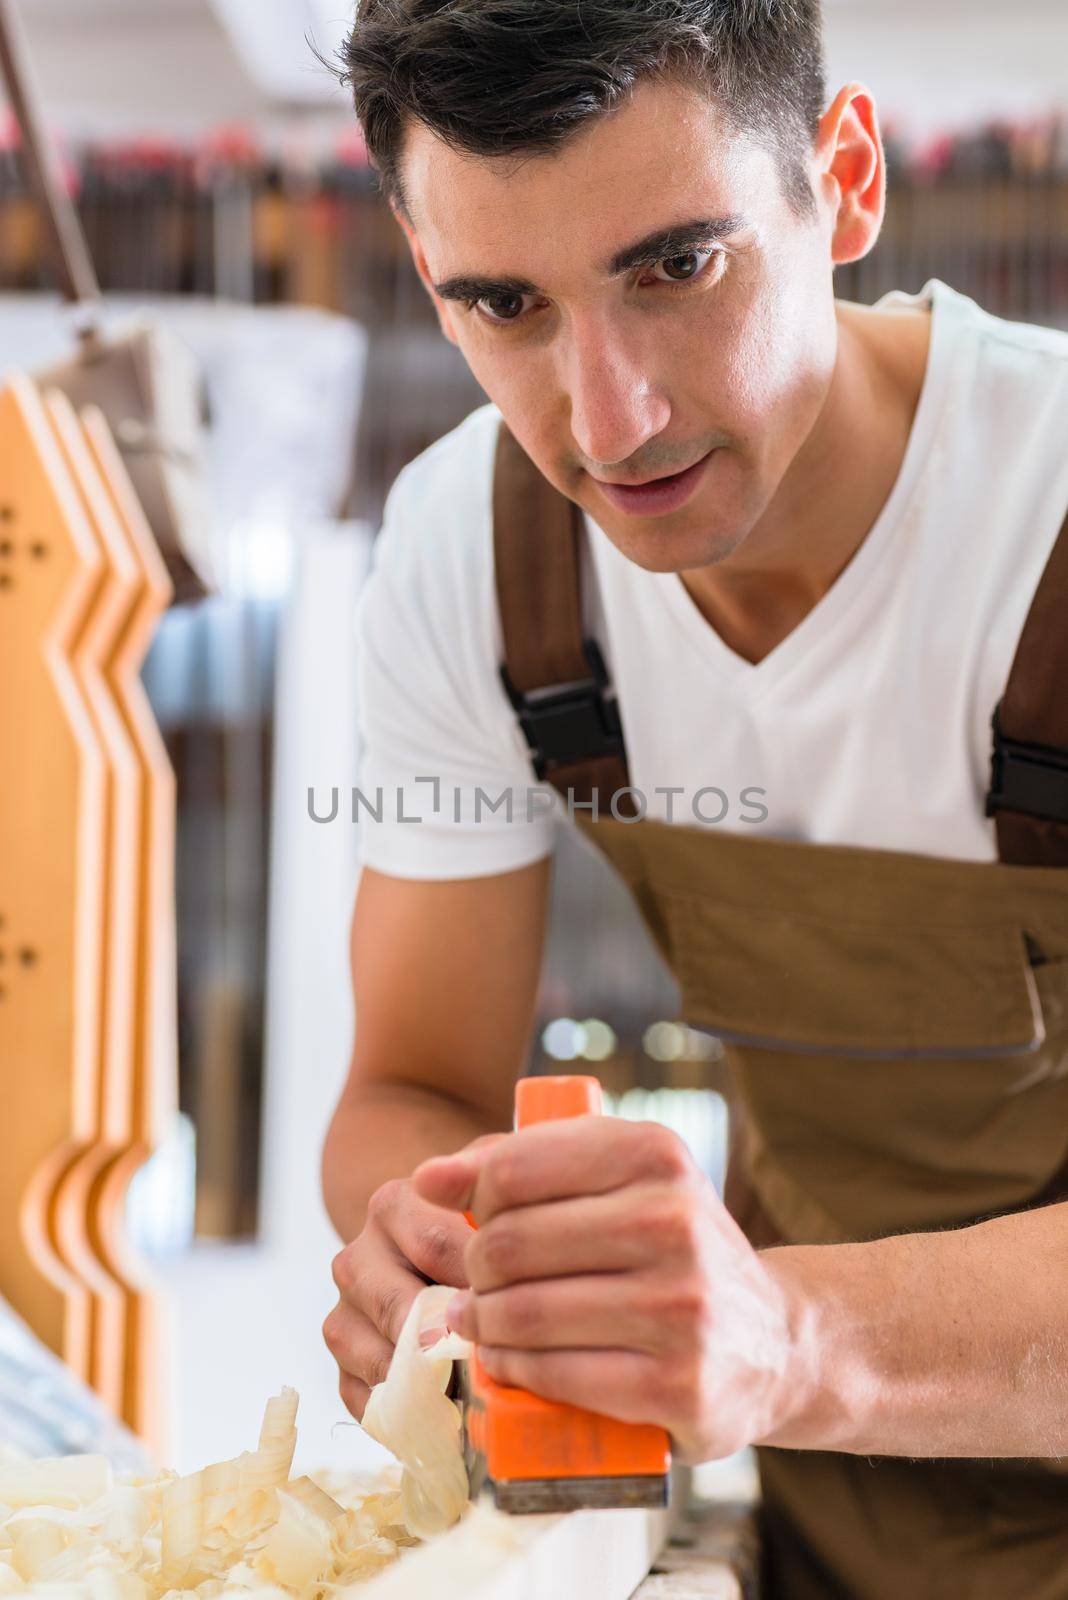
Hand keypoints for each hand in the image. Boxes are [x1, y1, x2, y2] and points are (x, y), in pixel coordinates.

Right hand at [324, 1134, 505, 1419]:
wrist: (433, 1249)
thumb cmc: (484, 1217)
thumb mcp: (495, 1182)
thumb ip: (504, 1181)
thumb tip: (522, 1220)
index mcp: (392, 1205)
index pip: (436, 1245)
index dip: (485, 1280)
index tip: (530, 1302)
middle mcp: (357, 1257)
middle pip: (401, 1310)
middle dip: (455, 1340)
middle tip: (506, 1362)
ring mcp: (344, 1314)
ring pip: (379, 1360)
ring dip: (433, 1384)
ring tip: (484, 1397)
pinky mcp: (344, 1367)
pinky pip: (369, 1403)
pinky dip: (411, 1417)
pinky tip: (454, 1417)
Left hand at [412, 1117, 806, 1463]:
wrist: (774, 1342)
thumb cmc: (669, 1249)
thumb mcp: (619, 1180)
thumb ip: (523, 1164)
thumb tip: (428, 1177)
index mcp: (656, 1156)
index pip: (513, 1170)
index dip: (474, 1199)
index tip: (471, 1220)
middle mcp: (676, 1222)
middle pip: (509, 1245)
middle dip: (474, 1269)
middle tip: (474, 1283)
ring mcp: (682, 1307)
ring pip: (524, 1313)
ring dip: (482, 1324)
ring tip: (479, 1321)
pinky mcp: (679, 1384)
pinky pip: (556, 1375)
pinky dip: (514, 1369)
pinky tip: (508, 1360)